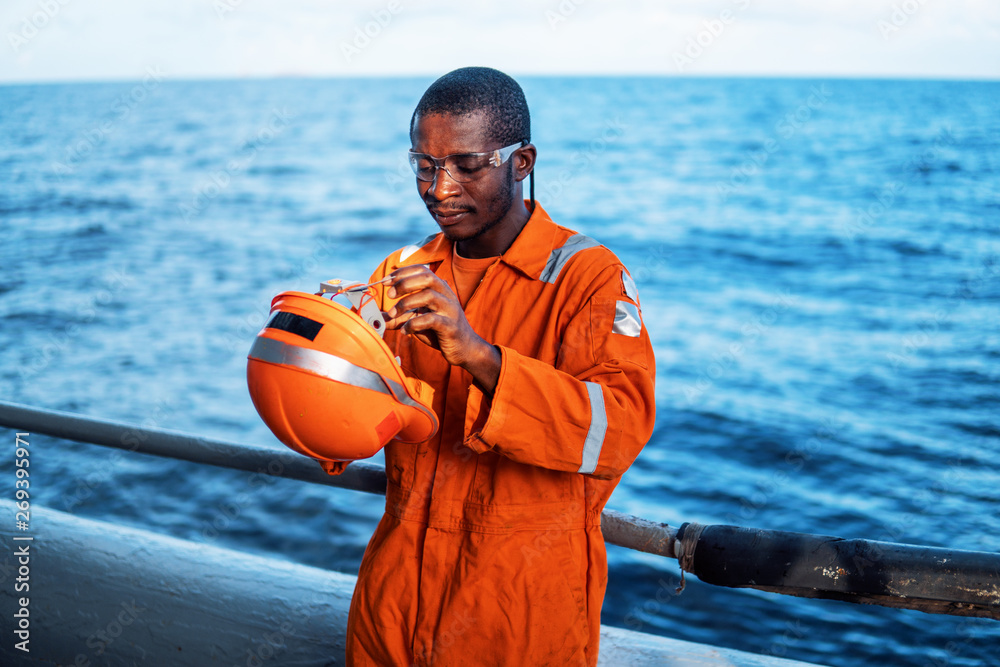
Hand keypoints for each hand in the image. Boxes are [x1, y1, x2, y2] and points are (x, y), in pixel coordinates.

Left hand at [383, 265, 500, 394]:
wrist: (465, 349)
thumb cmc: (440, 331)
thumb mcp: (417, 321)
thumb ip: (399, 318)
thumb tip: (377, 318)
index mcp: (439, 288)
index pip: (422, 270)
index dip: (402, 273)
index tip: (386, 281)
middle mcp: (446, 295)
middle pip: (426, 277)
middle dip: (404, 283)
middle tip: (389, 294)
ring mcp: (450, 310)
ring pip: (429, 296)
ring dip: (406, 304)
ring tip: (394, 315)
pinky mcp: (450, 326)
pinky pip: (431, 320)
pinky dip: (414, 324)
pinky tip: (405, 331)